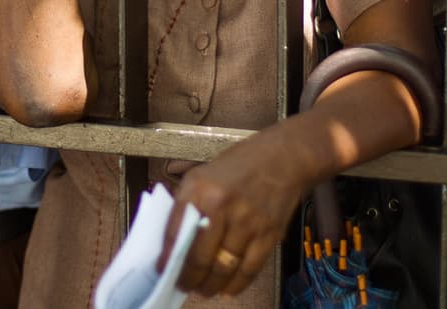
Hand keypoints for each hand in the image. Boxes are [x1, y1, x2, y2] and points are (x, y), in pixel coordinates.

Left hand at [159, 128, 305, 296]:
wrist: (284, 157)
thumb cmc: (240, 164)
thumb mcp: (204, 173)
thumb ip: (188, 203)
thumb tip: (173, 239)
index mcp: (199, 189)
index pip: (175, 232)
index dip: (167, 257)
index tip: (162, 271)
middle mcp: (221, 206)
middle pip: (199, 257)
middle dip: (188, 278)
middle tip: (183, 286)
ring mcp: (247, 222)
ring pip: (223, 267)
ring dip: (211, 285)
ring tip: (203, 290)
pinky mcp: (268, 234)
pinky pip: (249, 268)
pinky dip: (237, 284)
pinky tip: (228, 289)